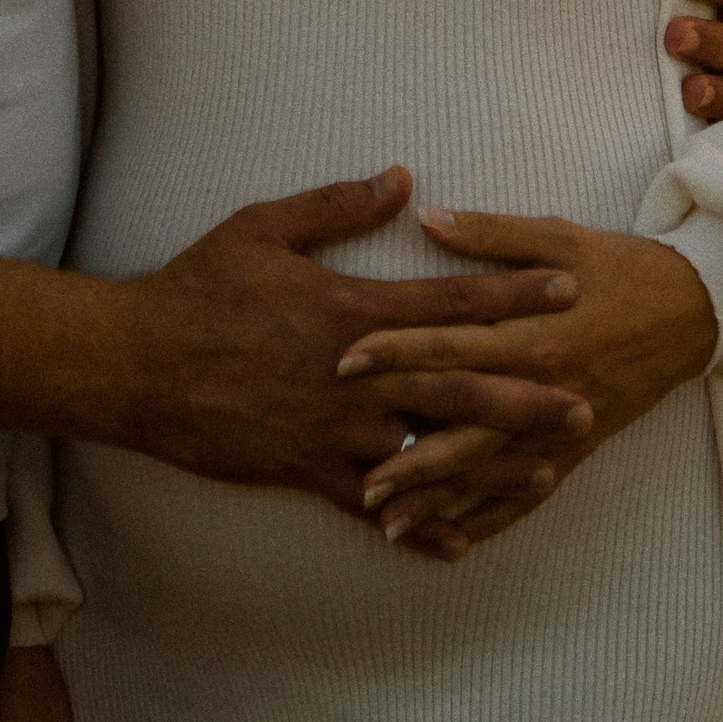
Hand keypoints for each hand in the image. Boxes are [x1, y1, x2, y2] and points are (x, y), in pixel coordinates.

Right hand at [111, 167, 588, 508]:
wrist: (136, 365)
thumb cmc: (199, 288)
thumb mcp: (265, 227)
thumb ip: (339, 205)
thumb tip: (403, 176)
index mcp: (351, 310)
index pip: (450, 300)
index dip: (512, 293)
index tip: (567, 288)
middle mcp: (355, 375)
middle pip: (457, 383)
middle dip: (525, 392)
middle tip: (585, 400)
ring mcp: (333, 429)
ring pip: (427, 451)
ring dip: (489, 464)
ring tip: (548, 472)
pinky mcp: (307, 470)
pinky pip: (376, 505)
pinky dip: (420, 526)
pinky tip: (460, 545)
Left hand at [341, 212, 718, 554]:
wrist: (694, 309)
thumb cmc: (620, 266)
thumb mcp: (559, 236)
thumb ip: (491, 234)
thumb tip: (425, 220)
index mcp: (533, 329)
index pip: (452, 344)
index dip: (397, 351)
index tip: (345, 360)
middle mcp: (542, 385)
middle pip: (461, 420)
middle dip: (404, 443)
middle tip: (349, 465)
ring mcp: (558, 425)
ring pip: (488, 467)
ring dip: (436, 495)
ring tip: (384, 520)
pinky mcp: (576, 450)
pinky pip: (530, 493)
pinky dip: (493, 518)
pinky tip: (453, 540)